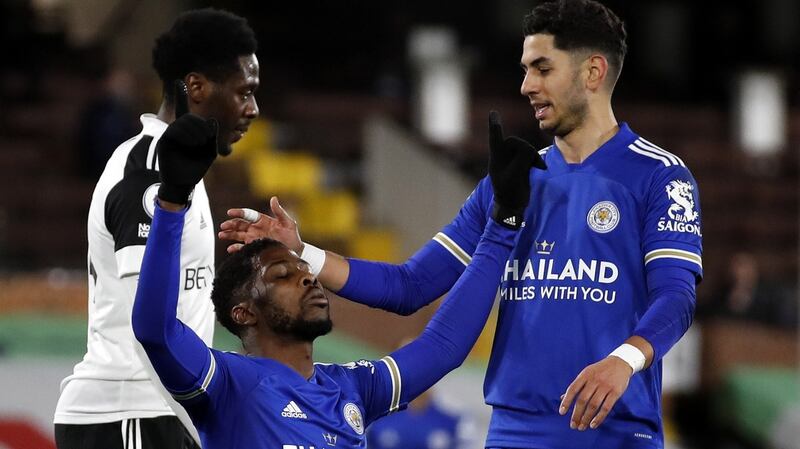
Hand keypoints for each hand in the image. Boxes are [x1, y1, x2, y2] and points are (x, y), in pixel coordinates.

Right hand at [157, 80, 217, 203]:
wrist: (183, 182)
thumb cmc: (197, 166)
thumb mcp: (209, 150)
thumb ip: (212, 135)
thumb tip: (212, 120)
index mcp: (189, 130)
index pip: (184, 110)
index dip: (180, 95)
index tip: (179, 81)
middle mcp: (178, 129)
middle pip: (190, 117)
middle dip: (201, 126)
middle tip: (205, 139)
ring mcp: (170, 134)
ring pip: (184, 123)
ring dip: (196, 131)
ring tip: (200, 143)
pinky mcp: (165, 141)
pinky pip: (175, 131)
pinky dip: (186, 135)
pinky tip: (192, 144)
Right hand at [218, 196, 302, 252]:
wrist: (295, 251)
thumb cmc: (292, 236)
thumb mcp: (288, 223)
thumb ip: (280, 212)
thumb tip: (274, 198)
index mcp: (263, 221)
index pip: (249, 215)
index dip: (239, 213)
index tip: (230, 212)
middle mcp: (256, 229)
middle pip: (240, 225)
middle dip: (231, 224)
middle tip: (223, 226)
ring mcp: (254, 239)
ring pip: (238, 235)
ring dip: (229, 234)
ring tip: (221, 235)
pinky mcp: (255, 249)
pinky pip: (243, 248)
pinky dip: (236, 248)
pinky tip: (230, 248)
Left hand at [488, 110, 546, 228]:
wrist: (512, 206)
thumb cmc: (509, 192)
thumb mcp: (515, 175)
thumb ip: (522, 158)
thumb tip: (529, 150)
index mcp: (496, 158)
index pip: (495, 138)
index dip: (495, 125)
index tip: (493, 112)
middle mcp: (502, 156)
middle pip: (515, 142)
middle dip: (525, 150)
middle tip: (532, 165)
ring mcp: (512, 159)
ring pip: (525, 148)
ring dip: (532, 157)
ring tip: (537, 168)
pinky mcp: (520, 164)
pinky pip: (529, 155)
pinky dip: (535, 160)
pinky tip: (541, 168)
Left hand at [559, 356, 632, 430]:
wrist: (620, 363)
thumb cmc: (600, 370)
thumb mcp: (586, 373)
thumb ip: (576, 386)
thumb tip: (562, 398)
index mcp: (585, 375)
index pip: (573, 389)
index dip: (566, 401)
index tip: (561, 413)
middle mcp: (594, 380)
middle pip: (582, 400)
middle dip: (576, 414)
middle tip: (573, 425)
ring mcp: (605, 386)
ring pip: (594, 405)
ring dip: (586, 418)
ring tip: (582, 427)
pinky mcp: (615, 392)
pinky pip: (606, 407)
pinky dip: (599, 418)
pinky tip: (593, 425)